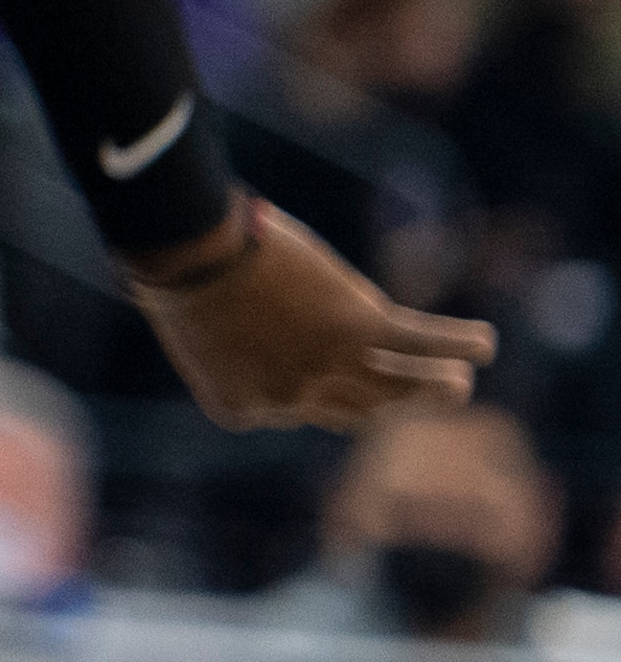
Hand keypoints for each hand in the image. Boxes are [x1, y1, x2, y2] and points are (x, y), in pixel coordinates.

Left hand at [131, 196, 496, 431]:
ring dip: (434, 387)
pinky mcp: (359, 325)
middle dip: (391, 405)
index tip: (324, 372)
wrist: (186, 250)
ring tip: (459, 382)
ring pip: (398, 386)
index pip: (294, 411)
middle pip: (357, 411)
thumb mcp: (196, 326)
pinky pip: (421, 340)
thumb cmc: (178, 273)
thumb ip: (233, 348)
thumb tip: (251, 336)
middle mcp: (291, 400)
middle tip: (420, 396)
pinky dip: (457, 342)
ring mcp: (329, 366)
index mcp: (242, 409)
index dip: (317, 390)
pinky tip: (483, 342)